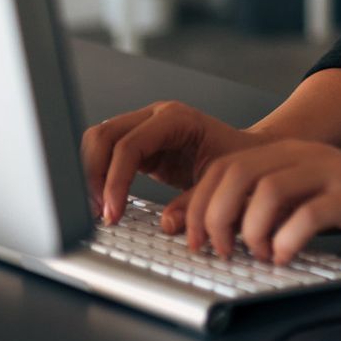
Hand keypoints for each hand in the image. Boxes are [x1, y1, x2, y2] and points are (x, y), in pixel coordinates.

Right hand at [80, 100, 262, 223]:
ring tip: (98, 209)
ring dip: (91, 175)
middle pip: (103, 136)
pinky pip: (106, 154)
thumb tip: (167, 223)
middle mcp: (155, 117)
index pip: (129, 145)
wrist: (249, 153)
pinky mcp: (139, 145)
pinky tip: (104, 202)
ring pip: (98, 141)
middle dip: (94, 176)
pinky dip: (99, 177)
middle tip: (98, 212)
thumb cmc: (240, 160)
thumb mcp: (222, 181)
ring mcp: (144, 128)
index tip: (112, 213)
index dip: (115, 180)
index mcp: (176, 118)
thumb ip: (196, 201)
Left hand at [162, 139, 340, 263]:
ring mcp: (325, 173)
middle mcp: (301, 156)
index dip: (199, 204)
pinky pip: (308, 215)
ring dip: (251, 230)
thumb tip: (214, 229)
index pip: (223, 167)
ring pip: (268, 191)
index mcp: (283, 153)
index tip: (193, 237)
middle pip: (238, 174)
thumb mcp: (300, 194)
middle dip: (216, 216)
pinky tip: (286, 254)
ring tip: (257, 253)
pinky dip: (288, 239)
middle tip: (219, 249)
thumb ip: (263, 203)